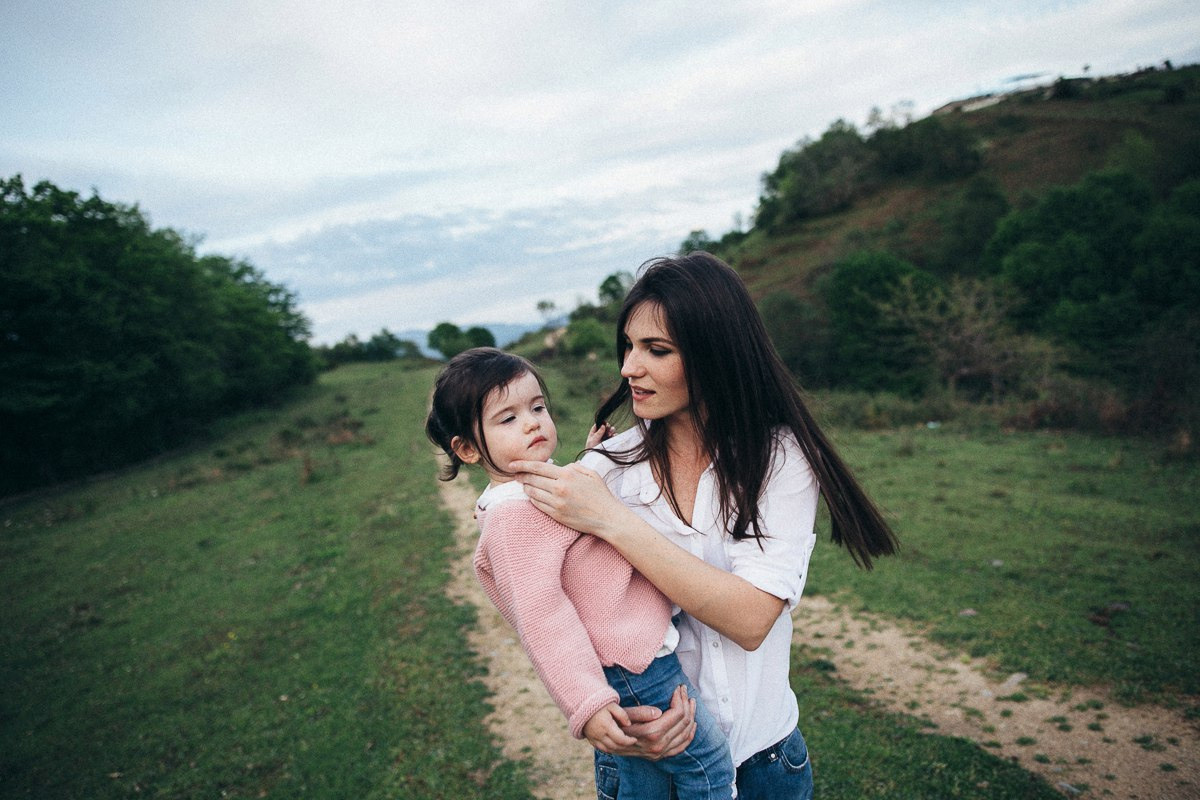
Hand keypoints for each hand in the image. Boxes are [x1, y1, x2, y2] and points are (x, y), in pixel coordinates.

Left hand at [508, 459, 631, 538]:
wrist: (607, 517)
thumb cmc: (600, 494)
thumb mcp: (590, 473)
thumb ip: (573, 467)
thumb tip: (560, 466)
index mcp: (567, 474)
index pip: (538, 467)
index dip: (522, 464)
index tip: (512, 464)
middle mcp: (560, 487)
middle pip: (532, 479)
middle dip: (521, 476)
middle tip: (515, 474)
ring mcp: (557, 502)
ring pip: (532, 493)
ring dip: (526, 488)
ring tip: (525, 485)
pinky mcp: (556, 515)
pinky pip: (538, 505)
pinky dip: (533, 499)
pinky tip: (533, 496)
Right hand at [582, 703, 636, 752]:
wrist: (581, 705)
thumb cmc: (599, 704)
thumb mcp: (612, 705)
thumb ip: (622, 714)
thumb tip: (629, 725)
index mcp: (606, 725)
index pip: (620, 739)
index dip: (629, 741)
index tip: (635, 739)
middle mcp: (599, 734)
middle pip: (615, 746)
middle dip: (625, 746)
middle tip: (631, 743)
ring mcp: (594, 738)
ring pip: (608, 750)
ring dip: (618, 750)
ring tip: (625, 746)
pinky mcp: (590, 740)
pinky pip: (602, 749)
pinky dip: (610, 750)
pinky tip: (616, 747)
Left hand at [584, 422, 614, 449]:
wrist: (595, 457)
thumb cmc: (591, 448)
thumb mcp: (593, 440)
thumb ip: (598, 433)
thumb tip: (603, 425)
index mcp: (594, 432)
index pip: (598, 425)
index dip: (602, 423)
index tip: (604, 424)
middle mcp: (601, 434)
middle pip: (606, 426)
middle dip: (608, 427)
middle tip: (608, 429)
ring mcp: (606, 438)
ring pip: (611, 431)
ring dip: (611, 430)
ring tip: (610, 434)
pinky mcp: (610, 442)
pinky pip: (614, 436)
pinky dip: (615, 435)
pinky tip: (613, 436)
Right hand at [594, 684, 696, 759]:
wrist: (610, 742)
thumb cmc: (617, 723)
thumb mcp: (626, 715)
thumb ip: (642, 713)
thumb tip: (659, 711)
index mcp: (652, 733)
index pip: (677, 713)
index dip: (680, 698)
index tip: (678, 687)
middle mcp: (659, 745)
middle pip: (684, 722)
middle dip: (686, 703)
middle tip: (685, 691)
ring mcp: (661, 753)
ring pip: (686, 733)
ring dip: (691, 716)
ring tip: (690, 702)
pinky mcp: (661, 756)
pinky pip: (682, 746)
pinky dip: (689, 734)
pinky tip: (692, 724)